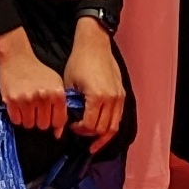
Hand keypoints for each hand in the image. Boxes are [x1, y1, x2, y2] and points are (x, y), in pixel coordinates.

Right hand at [0, 30, 71, 136]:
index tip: (49, 118)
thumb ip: (61, 107)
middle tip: (36, 110)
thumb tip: (58, 133)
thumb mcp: (56, 84)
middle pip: (43, 125)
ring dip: (28, 120)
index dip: (54, 122)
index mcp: (57, 93)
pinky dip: (17, 117)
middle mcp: (43, 97)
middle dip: (40, 121)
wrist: (17, 59)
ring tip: (27, 108)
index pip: (58, 121)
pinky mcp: (12, 100)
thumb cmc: (38, 72)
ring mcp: (26, 99)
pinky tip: (19, 107)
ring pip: (29, 125)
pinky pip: (16, 121)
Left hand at [62, 21, 129, 152]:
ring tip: (94, 144)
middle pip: (103, 129)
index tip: (71, 127)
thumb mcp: (69, 84)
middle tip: (79, 134)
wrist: (94, 44)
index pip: (90, 126)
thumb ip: (70, 106)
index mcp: (97, 97)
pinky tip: (102, 131)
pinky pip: (118, 117)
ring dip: (103, 136)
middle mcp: (111, 99)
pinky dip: (111, 126)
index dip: (79, 131)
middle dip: (90, 135)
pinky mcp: (122, 94)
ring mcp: (119, 97)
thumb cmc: (78, 62)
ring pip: (114, 126)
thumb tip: (67, 123)